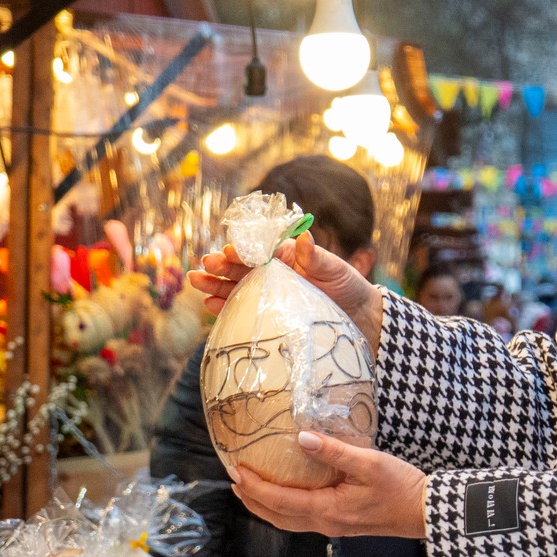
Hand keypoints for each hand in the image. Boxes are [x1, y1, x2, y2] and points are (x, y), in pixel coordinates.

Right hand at [188, 231, 383, 348]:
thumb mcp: (336, 270)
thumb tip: (304, 237)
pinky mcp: (269, 316)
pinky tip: (210, 305)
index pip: (259, 251)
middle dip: (220, 267)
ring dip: (215, 285)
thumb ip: (316, 257)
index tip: (229, 253)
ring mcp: (269, 295)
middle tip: (203, 267)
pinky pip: (242, 310)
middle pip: (241, 268)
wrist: (360, 319)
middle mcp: (274, 274)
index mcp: (287, 257)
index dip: (242, 251)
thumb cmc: (349, 288)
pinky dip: (226, 307)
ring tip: (196, 283)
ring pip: (236, 287)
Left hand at [230, 432, 427, 538]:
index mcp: (327, 510)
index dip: (254, 487)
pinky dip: (282, 507)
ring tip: (248, 488)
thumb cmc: (401, 487)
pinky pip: (301, 518)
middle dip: (251, 499)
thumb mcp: (369, 463)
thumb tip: (301, 438)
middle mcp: (324, 523)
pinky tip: (283, 493)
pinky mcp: (340, 522)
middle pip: (277, 516)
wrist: (425, 512)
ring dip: (264, 505)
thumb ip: (334, 451)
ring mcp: (332, 526)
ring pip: (287, 520)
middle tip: (233, 479)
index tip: (235, 470)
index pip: (279, 501)